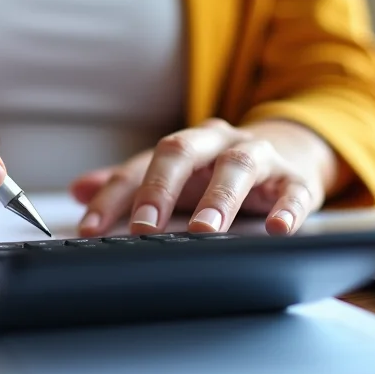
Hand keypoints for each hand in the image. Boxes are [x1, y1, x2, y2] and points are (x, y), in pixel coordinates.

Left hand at [70, 119, 341, 236]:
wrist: (289, 153)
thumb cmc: (220, 172)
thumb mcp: (175, 176)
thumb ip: (128, 184)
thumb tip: (77, 190)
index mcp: (184, 145)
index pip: (139, 166)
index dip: (112, 198)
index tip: (91, 230)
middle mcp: (217, 143)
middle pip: (183, 152)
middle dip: (160, 189)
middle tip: (144, 227)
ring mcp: (260, 157)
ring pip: (238, 166)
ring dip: (219, 198)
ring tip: (205, 230)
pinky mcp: (297, 180)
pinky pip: (294, 191)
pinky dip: (287, 209)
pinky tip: (278, 229)